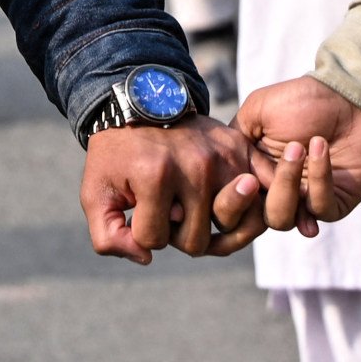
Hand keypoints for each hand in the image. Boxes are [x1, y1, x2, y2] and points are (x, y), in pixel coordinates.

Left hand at [81, 119, 263, 260]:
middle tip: (166, 208)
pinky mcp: (242, 151)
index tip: (136, 209)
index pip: (153, 241)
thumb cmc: (118, 153)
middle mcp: (196, 167)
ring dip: (209, 225)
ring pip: (229, 229)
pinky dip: (252, 213)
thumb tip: (146, 258)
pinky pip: (264, 203)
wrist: (142, 103)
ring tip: (191, 209)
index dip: (141, 232)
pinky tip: (229, 210)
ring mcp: (223, 159)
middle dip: (175, 232)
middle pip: (195, 242)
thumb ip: (107, 236)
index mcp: (155, 176)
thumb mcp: (96, 191)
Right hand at [232, 75, 360, 233]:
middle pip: (252, 219)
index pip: (230, 201)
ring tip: (300, 148)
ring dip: (287, 185)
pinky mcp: (336, 203)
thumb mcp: (256, 110)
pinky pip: (320, 209)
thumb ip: (233, 140)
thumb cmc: (303, 100)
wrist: (349, 96)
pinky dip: (319, 179)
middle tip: (271, 161)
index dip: (229, 194)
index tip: (238, 172)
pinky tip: (321, 148)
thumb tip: (222, 172)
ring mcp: (304, 200)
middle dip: (255, 193)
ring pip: (283, 220)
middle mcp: (275, 190)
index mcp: (253, 171)